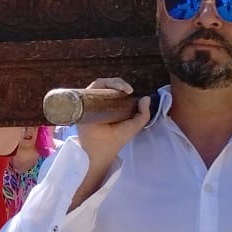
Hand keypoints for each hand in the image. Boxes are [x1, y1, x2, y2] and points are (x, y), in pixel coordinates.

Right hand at [73, 81, 150, 195]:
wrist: (101, 148)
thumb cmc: (116, 139)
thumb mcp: (135, 126)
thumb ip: (143, 114)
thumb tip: (146, 98)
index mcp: (114, 105)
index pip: (118, 90)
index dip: (125, 87)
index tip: (132, 92)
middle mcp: (103, 102)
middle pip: (109, 85)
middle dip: (119, 83)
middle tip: (128, 90)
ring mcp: (93, 101)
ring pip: (100, 85)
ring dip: (111, 82)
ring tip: (122, 89)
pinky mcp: (85, 102)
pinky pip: (91, 89)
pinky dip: (99, 85)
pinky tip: (108, 90)